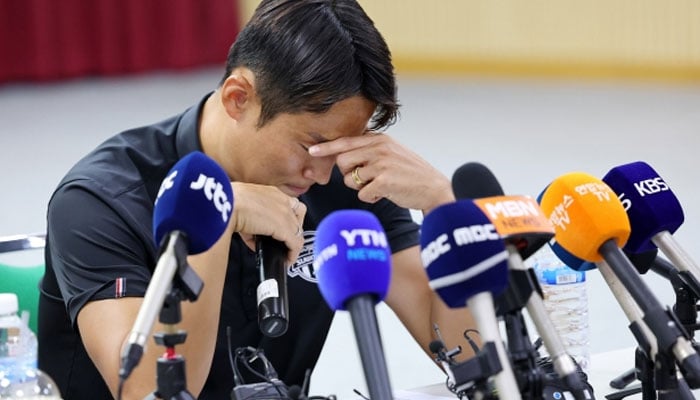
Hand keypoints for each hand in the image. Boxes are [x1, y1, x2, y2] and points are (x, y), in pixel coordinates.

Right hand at [229, 182, 305, 264]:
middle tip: (285, 240)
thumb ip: (249, 218)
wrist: (228, 204)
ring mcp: (285, 214)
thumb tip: (251, 235)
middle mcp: (281, 201)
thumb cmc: (228, 202)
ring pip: (298, 231)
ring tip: (287, 253)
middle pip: (298, 216)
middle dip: (293, 229)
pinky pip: (295, 243)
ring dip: (293, 243)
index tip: (282, 228)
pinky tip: (287, 260)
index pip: (288, 204)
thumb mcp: (241, 206)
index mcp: (271, 192)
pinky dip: (292, 254)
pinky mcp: (285, 228)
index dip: (288, 217)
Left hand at [309, 132, 453, 213]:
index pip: (346, 141)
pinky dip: (371, 198)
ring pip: (349, 180)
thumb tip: (345, 150)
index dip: (327, 147)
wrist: (433, 188)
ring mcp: (382, 164)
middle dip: (349, 174)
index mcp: (380, 139)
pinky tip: (385, 193)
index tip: (312, 150)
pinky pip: (362, 194)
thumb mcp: (392, 151)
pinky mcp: (384, 181)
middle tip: (366, 179)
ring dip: (360, 187)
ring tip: (379, 185)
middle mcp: (379, 148)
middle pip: (342, 162)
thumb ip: (371, 148)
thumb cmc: (410, 173)